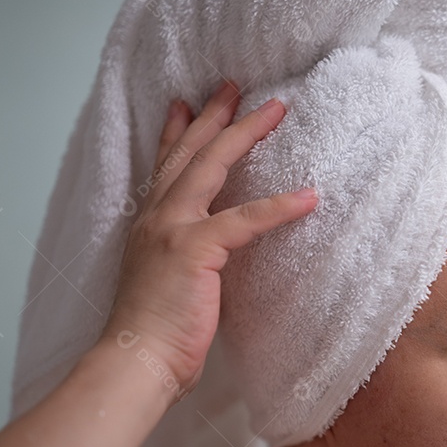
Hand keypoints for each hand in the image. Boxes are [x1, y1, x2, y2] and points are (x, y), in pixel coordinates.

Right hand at [100, 81, 317, 401]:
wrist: (136, 361)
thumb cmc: (155, 334)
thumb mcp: (168, 282)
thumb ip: (186, 258)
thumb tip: (214, 255)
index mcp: (149, 226)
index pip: (164, 168)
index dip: (176, 133)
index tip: (186, 104)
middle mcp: (156, 218)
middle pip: (190, 154)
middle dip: (214, 116)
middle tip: (234, 85)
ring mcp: (173, 229)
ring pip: (213, 167)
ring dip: (246, 134)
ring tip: (275, 109)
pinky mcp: (195, 249)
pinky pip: (246, 219)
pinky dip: (280, 206)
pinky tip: (310, 195)